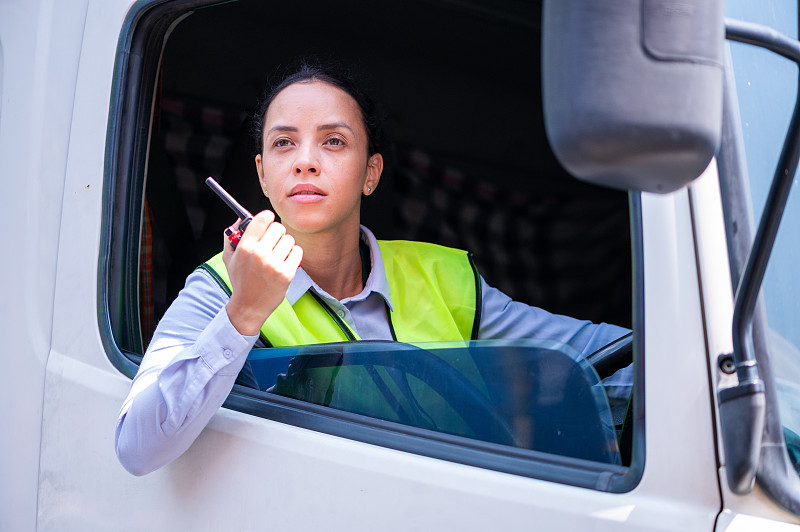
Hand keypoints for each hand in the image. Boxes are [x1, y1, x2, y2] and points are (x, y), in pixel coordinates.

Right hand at [222, 211, 302, 335]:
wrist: (249, 306)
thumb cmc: (240, 281)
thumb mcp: (230, 258)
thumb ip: (231, 236)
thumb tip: (239, 219)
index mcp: (245, 247)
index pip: (262, 218)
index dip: (267, 218)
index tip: (268, 222)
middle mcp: (259, 254)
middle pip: (278, 227)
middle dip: (277, 233)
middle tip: (274, 242)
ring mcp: (274, 264)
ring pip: (289, 239)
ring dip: (286, 245)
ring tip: (279, 254)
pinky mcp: (286, 273)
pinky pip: (297, 251)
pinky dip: (294, 254)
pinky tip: (286, 261)